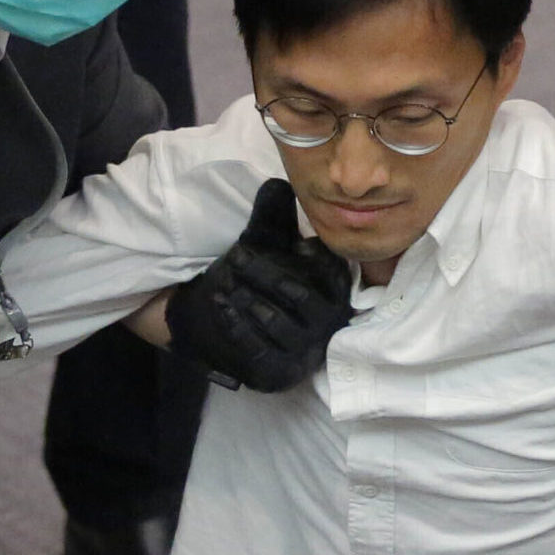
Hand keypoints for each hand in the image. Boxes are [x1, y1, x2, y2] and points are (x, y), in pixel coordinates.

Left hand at [164, 180, 352, 392]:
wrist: (228, 323)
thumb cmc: (257, 278)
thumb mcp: (267, 245)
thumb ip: (274, 217)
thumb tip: (279, 183)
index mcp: (333, 289)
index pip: (330, 274)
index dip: (311, 258)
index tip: (295, 245)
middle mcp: (325, 323)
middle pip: (301, 298)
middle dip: (266, 274)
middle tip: (236, 257)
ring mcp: (304, 351)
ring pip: (279, 325)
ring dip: (249, 301)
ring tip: (227, 283)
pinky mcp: (279, 372)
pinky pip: (259, 349)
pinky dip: (238, 325)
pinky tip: (221, 306)